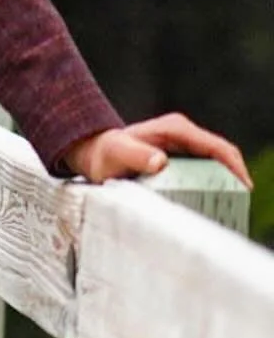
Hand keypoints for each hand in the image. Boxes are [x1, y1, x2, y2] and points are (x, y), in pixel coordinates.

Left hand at [62, 114, 251, 188]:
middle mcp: (184, 134)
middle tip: (238, 205)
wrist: (93, 153)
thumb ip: (136, 156)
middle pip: (221, 155)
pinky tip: (213, 204)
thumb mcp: (117, 154)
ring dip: (225, 183)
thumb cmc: (103, 153)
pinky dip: (212, 185)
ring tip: (230, 208)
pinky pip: (203, 171)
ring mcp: (183, 146)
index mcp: (176, 129)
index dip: (233, 167)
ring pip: (215, 164)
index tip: (243, 188)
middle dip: (234, 178)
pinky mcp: (179, 158)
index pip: (215, 147)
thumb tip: (161, 163)